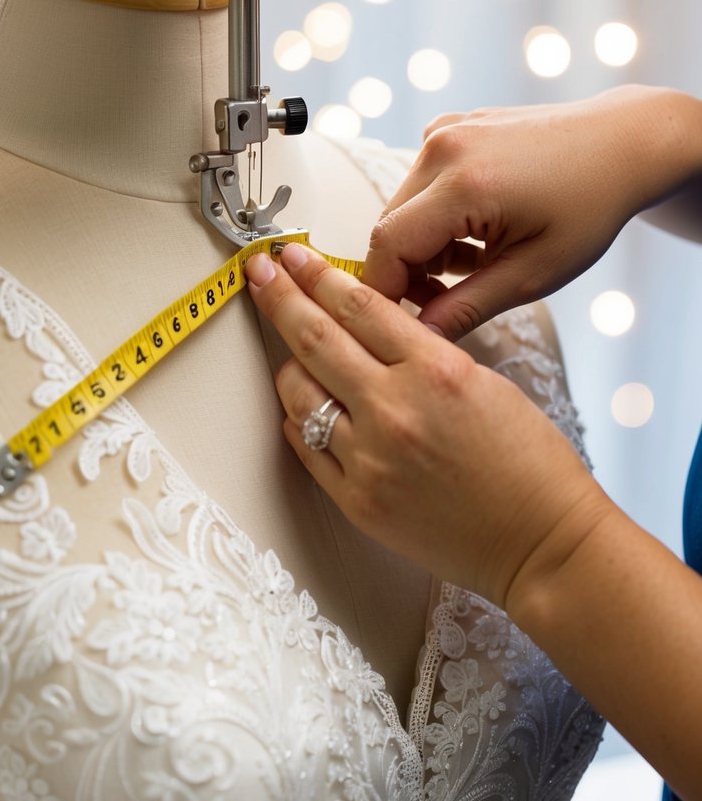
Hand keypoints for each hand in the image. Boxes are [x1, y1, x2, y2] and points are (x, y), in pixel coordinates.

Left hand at [245, 243, 607, 607]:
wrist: (541, 543)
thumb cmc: (529, 463)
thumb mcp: (483, 382)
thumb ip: (422, 352)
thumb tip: (371, 328)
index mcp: (434, 370)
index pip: (358, 306)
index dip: (317, 275)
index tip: (295, 257)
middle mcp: (394, 409)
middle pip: (315, 338)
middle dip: (280, 297)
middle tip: (260, 273)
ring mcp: (369, 459)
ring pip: (299, 392)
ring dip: (286, 361)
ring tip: (284, 345)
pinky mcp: (356, 500)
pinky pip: (305, 447)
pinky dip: (298, 419)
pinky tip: (301, 404)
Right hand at [364, 85, 699, 340]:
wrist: (621, 143)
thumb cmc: (590, 207)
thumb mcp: (534, 273)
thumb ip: (468, 307)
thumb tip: (421, 338)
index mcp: (464, 185)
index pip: (387, 245)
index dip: (385, 291)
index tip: (401, 322)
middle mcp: (444, 148)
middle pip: (388, 226)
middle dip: (405, 272)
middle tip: (446, 301)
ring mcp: (444, 131)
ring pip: (402, 207)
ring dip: (422, 244)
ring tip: (475, 263)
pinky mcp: (448, 128)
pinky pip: (419, 184)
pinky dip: (435, 215)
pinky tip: (477, 229)